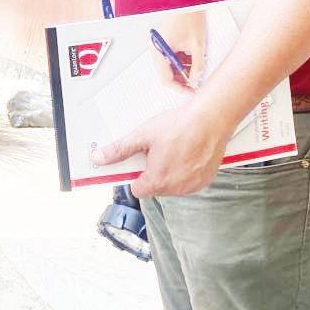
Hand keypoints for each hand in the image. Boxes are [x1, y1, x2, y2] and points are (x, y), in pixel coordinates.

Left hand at [91, 101, 233, 197]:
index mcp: (158, 180)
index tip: (139, 163)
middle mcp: (177, 189)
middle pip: (155, 188)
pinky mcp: (206, 181)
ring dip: (169, 174)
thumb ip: (119, 150)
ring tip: (173, 151)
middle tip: (157, 152)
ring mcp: (193, 186)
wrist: (211, 119)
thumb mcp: (142, 136)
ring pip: (172, 186)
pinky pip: (188, 182)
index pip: (138, 190)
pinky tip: (186, 154)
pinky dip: (185, 173)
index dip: (136, 176)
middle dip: (153, 173)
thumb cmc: (178, 126)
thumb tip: (98, 158)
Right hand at [151, 10, 206, 91]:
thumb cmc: (190, 19)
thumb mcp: (198, 45)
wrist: (187, 2)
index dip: (179, 87)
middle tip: (195, 84)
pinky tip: (192, 61)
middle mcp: (154, 49)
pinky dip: (181, 63)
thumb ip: (197, 66)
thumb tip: (196, 81)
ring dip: (182, 71)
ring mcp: (157, 46)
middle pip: (165, 74)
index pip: (165, 78)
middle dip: (181, 80)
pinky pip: (169, 59)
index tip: (191, 91)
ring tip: (197, 70)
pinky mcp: (162, 43)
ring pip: (168, 67)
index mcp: (159, 50)